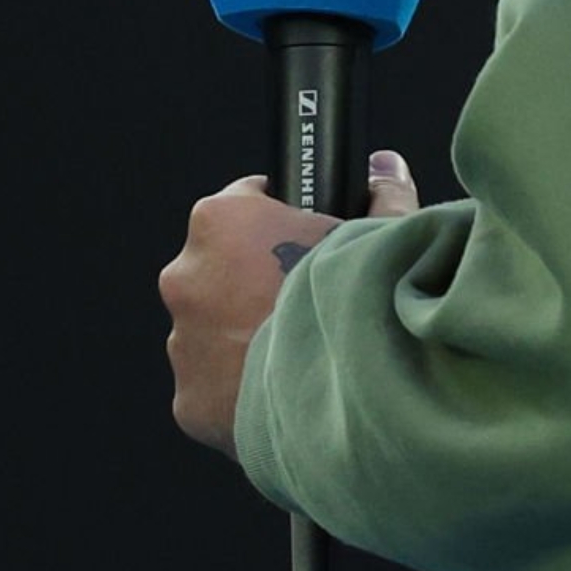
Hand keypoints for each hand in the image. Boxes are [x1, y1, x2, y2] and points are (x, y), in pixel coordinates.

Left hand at [160, 151, 418, 455]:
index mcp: (223, 222)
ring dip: (248, 334)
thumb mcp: (388, 233)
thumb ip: (382, 195)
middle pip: (224, 267)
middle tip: (313, 298)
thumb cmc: (363, 306)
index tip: (309, 233)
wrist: (354, 399)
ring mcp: (182, 342)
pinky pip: (217, 385)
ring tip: (307, 350)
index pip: (246, 200)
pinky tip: (290, 390)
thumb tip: (385, 169)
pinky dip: (246, 386)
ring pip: (216, 328)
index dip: (284, 214)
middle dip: (260, 279)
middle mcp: (187, 276)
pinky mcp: (189, 401)